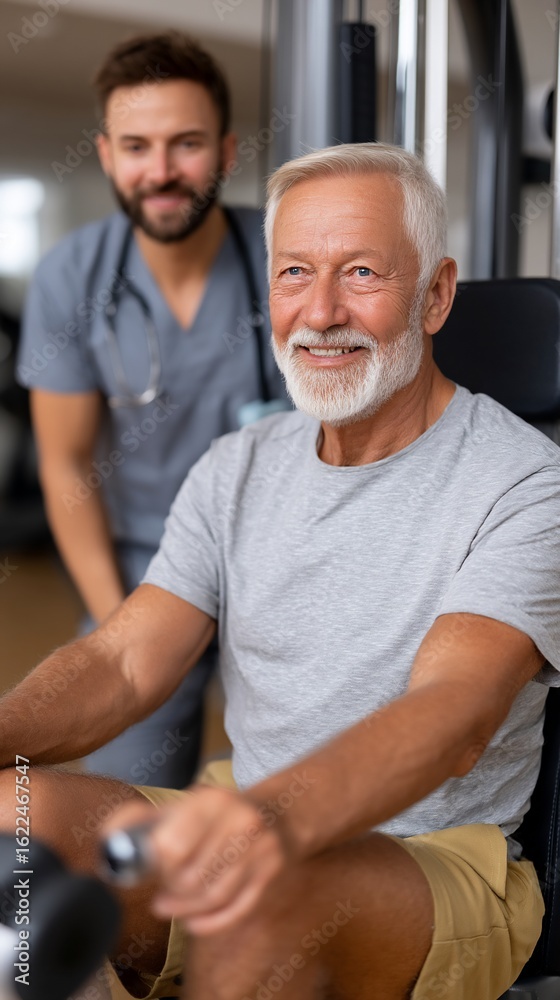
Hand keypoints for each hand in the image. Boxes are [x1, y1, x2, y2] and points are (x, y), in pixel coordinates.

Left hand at [101, 786, 291, 935]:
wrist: (272, 811)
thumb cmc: (212, 816)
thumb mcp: (176, 807)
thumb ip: (137, 821)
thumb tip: (107, 841)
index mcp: (209, 800)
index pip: (173, 846)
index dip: (158, 867)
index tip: (154, 870)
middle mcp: (239, 819)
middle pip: (192, 878)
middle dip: (171, 892)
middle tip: (162, 893)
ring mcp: (260, 844)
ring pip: (215, 896)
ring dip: (186, 910)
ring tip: (171, 906)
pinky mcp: (271, 867)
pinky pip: (238, 908)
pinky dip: (211, 922)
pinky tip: (193, 922)